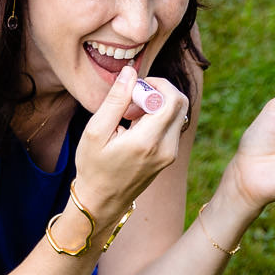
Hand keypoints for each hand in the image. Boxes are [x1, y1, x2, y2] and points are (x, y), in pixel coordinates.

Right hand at [73, 64, 190, 211]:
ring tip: (130, 115)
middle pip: (180, 103)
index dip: (155, 85)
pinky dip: (157, 117)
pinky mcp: (169, 156)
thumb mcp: (96, 132)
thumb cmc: (93, 167)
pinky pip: (172, 125)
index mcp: (147, 142)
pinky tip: (135, 126)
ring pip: (178, 113)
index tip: (132, 91)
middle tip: (134, 99)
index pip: (172, 99)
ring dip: (158, 104)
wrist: (101, 202)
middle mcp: (165, 149)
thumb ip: (115, 100)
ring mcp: (170, 154)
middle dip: (159, 91)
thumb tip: (130, 72)